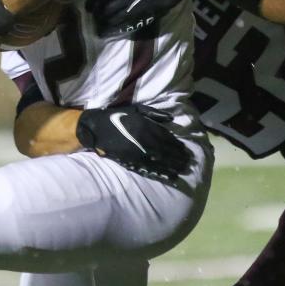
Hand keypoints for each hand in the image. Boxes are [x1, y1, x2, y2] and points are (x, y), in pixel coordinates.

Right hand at [75, 104, 191, 182]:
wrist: (96, 128)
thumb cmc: (117, 117)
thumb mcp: (136, 109)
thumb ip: (154, 114)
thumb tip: (171, 118)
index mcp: (146, 126)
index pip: (167, 137)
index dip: (177, 145)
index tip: (185, 150)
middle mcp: (144, 139)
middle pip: (166, 150)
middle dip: (178, 157)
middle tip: (188, 163)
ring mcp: (137, 151)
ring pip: (159, 160)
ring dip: (172, 166)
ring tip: (182, 171)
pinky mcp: (130, 160)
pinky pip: (148, 167)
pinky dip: (160, 172)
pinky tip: (168, 176)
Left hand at [88, 0, 194, 37]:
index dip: (95, 1)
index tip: (88, 6)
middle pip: (109, 8)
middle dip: (99, 14)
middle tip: (92, 17)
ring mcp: (138, 7)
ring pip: (118, 18)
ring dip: (107, 22)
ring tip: (100, 26)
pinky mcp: (146, 15)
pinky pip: (130, 24)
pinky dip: (120, 28)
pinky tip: (114, 31)